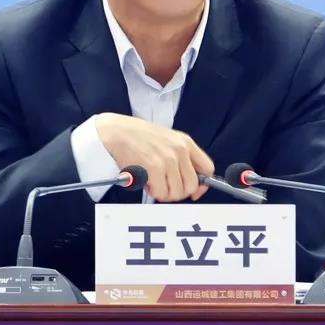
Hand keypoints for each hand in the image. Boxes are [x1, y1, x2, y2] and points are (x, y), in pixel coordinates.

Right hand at [94, 113, 213, 201]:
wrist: (117, 131)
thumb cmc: (138, 136)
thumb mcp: (168, 140)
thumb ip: (181, 157)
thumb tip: (192, 182)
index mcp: (185, 142)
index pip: (208, 169)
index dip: (201, 184)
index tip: (194, 190)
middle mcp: (179, 150)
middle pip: (191, 185)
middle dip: (178, 192)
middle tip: (165, 187)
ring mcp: (167, 160)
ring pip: (176, 192)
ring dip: (164, 193)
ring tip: (154, 182)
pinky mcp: (154, 169)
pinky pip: (161, 193)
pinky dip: (154, 192)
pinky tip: (147, 182)